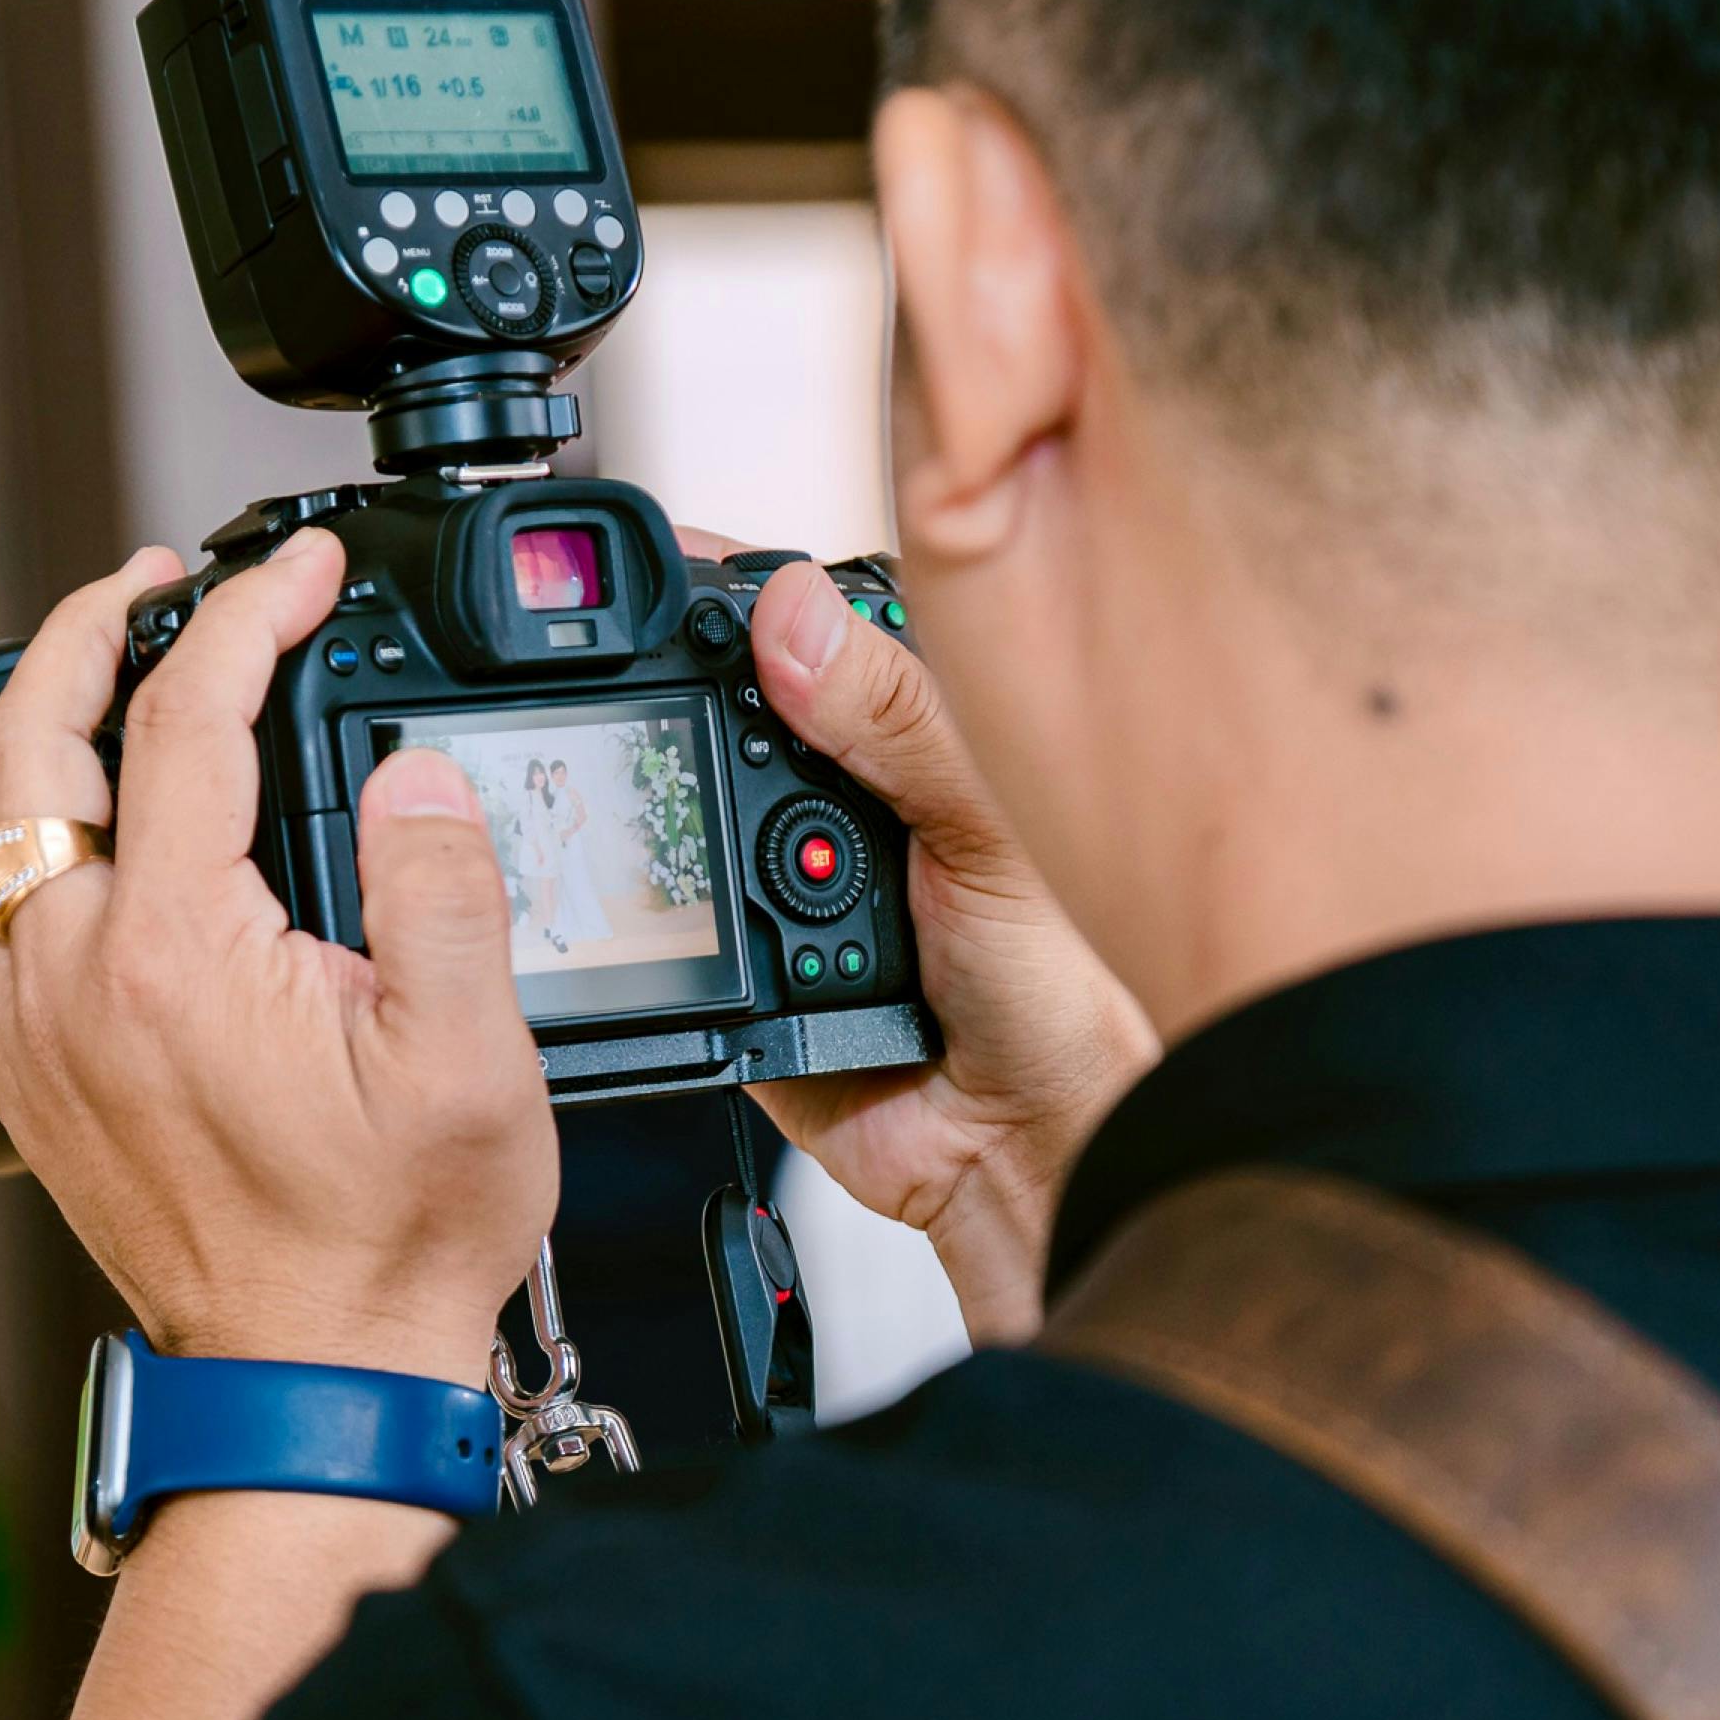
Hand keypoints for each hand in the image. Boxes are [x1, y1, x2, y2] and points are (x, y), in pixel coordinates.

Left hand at [0, 533, 556, 1383]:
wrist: (314, 1381)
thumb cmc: (389, 1240)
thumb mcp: (471, 1057)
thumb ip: (444, 889)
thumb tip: (415, 771)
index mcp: (178, 945)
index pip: (188, 713)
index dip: (250, 609)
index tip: (300, 567)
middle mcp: (71, 977)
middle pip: (31, 739)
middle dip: (93, 628)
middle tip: (159, 583)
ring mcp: (25, 1035)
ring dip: (13, 749)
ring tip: (83, 709)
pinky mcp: (15, 1089)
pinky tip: (38, 871)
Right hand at [688, 532, 1157, 1339]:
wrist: (1022, 1149)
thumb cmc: (1062, 987)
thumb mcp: (989, 827)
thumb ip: (899, 719)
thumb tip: (794, 617)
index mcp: (913, 738)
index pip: (809, 634)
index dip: (737, 596)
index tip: (668, 570)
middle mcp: (844, 800)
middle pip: (724, 712)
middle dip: (678, 704)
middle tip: (656, 696)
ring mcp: (784, 883)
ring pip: (687, 813)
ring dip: (677, 819)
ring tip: (710, 827)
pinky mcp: (738, 968)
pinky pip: (676, 925)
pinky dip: (675, 918)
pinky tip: (713, 917)